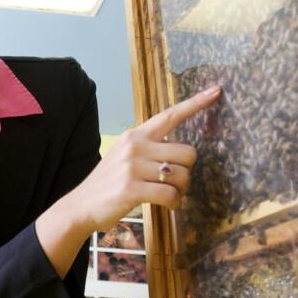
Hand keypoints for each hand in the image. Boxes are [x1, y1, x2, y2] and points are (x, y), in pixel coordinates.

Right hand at [66, 86, 219, 231]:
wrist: (81, 205)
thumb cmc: (108, 183)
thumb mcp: (125, 157)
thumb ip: (148, 149)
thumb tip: (177, 152)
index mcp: (135, 135)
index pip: (170, 115)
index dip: (195, 104)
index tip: (216, 91)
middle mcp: (135, 146)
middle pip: (187, 153)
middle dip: (187, 172)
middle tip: (176, 183)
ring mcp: (132, 167)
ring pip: (181, 176)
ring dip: (181, 190)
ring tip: (169, 196)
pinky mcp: (132, 188)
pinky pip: (170, 195)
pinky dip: (174, 203)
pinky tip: (168, 206)